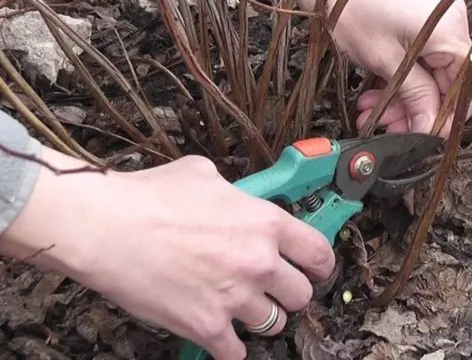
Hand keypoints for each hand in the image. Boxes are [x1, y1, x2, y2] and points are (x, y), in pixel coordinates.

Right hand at [0, 148, 334, 359]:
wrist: (106, 227)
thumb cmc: (150, 197)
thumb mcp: (204, 175)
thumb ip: (235, 193)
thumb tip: (237, 198)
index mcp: (265, 223)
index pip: (319, 253)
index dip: (319, 263)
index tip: (312, 268)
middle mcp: (260, 263)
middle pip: (301, 295)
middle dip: (288, 292)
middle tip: (270, 288)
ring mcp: (236, 299)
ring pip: (275, 324)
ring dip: (261, 317)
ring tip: (241, 307)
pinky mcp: (207, 327)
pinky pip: (236, 352)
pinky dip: (230, 346)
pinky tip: (219, 333)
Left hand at [267, 0, 471, 137]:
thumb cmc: (354, 11)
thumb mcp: (386, 62)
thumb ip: (415, 97)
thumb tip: (431, 128)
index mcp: (450, 31)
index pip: (471, 84)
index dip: (452, 115)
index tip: (428, 136)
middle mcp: (450, 26)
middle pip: (446, 84)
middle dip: (416, 111)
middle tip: (389, 130)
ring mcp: (435, 25)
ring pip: (428, 78)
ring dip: (401, 102)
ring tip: (372, 116)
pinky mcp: (418, 27)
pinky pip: (416, 65)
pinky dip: (397, 84)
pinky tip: (373, 99)